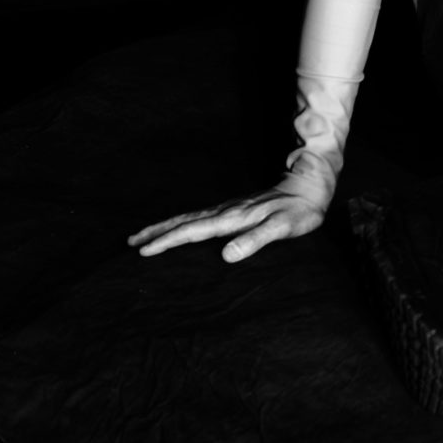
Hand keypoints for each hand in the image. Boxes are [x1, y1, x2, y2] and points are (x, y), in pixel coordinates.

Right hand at [128, 171, 328, 263]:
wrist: (312, 186)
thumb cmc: (300, 210)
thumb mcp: (283, 227)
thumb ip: (256, 240)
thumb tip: (226, 256)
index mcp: (233, 218)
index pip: (193, 232)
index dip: (167, 241)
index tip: (143, 250)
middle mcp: (226, 211)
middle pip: (184, 222)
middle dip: (156, 231)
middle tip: (129, 241)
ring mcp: (229, 208)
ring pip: (189, 218)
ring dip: (165, 226)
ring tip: (142, 234)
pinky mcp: (234, 209)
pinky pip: (200, 217)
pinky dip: (182, 223)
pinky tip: (179, 228)